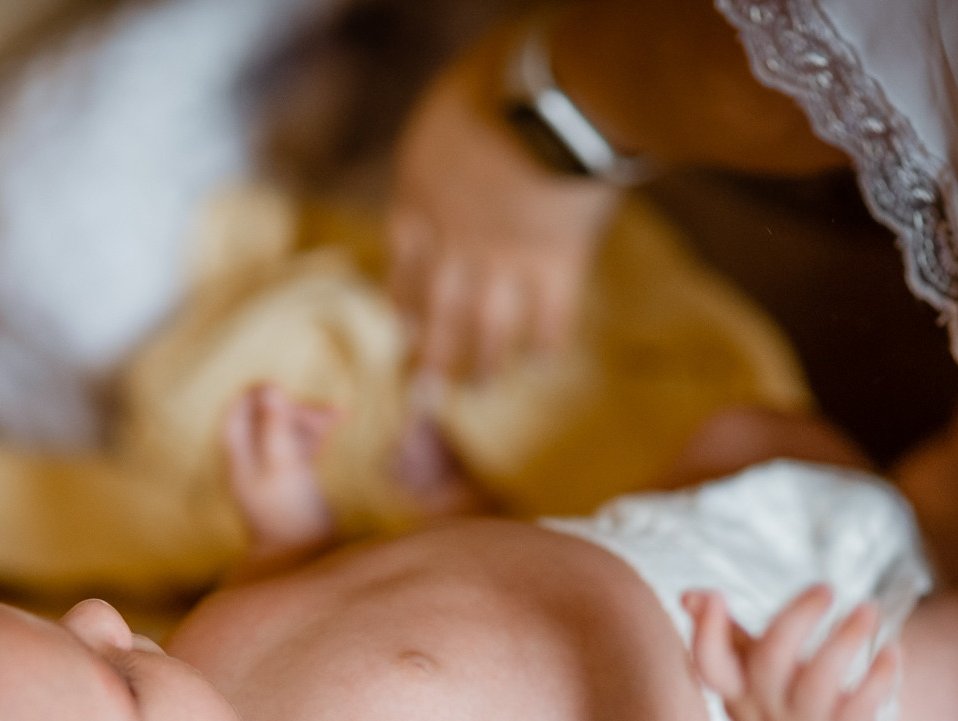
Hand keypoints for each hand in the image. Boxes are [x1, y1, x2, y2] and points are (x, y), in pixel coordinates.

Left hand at [221, 383, 337, 553]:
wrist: (304, 563)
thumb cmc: (292, 516)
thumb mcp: (283, 466)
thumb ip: (275, 427)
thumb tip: (270, 387)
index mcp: (238, 459)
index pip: (237, 410)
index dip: (260, 395)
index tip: (286, 392)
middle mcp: (250, 462)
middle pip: (267, 417)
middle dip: (296, 410)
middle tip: (326, 416)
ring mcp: (272, 471)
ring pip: (288, 429)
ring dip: (311, 419)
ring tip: (339, 415)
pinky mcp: (294, 479)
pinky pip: (303, 444)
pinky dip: (318, 433)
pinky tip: (340, 419)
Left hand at [385, 43, 617, 382]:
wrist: (551, 102)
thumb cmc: (496, 84)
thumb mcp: (447, 111)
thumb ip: (444, 152)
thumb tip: (451, 159)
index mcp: (421, 201)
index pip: (404, 265)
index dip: (402, 300)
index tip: (399, 328)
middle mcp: (455, 245)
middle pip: (438, 312)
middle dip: (431, 358)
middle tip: (422, 399)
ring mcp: (506, 261)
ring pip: (489, 327)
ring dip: (484, 362)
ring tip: (481, 388)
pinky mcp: (558, 266)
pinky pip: (552, 315)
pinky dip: (548, 339)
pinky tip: (544, 359)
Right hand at [681, 586, 895, 720]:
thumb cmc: (778, 712)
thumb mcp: (746, 680)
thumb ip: (724, 636)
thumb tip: (690, 595)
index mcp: (738, 692)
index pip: (710, 666)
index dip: (707, 632)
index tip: (718, 596)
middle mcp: (767, 710)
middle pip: (769, 663)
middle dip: (796, 620)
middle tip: (825, 589)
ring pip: (819, 683)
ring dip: (845, 640)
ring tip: (868, 609)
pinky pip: (862, 707)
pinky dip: (879, 677)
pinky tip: (891, 651)